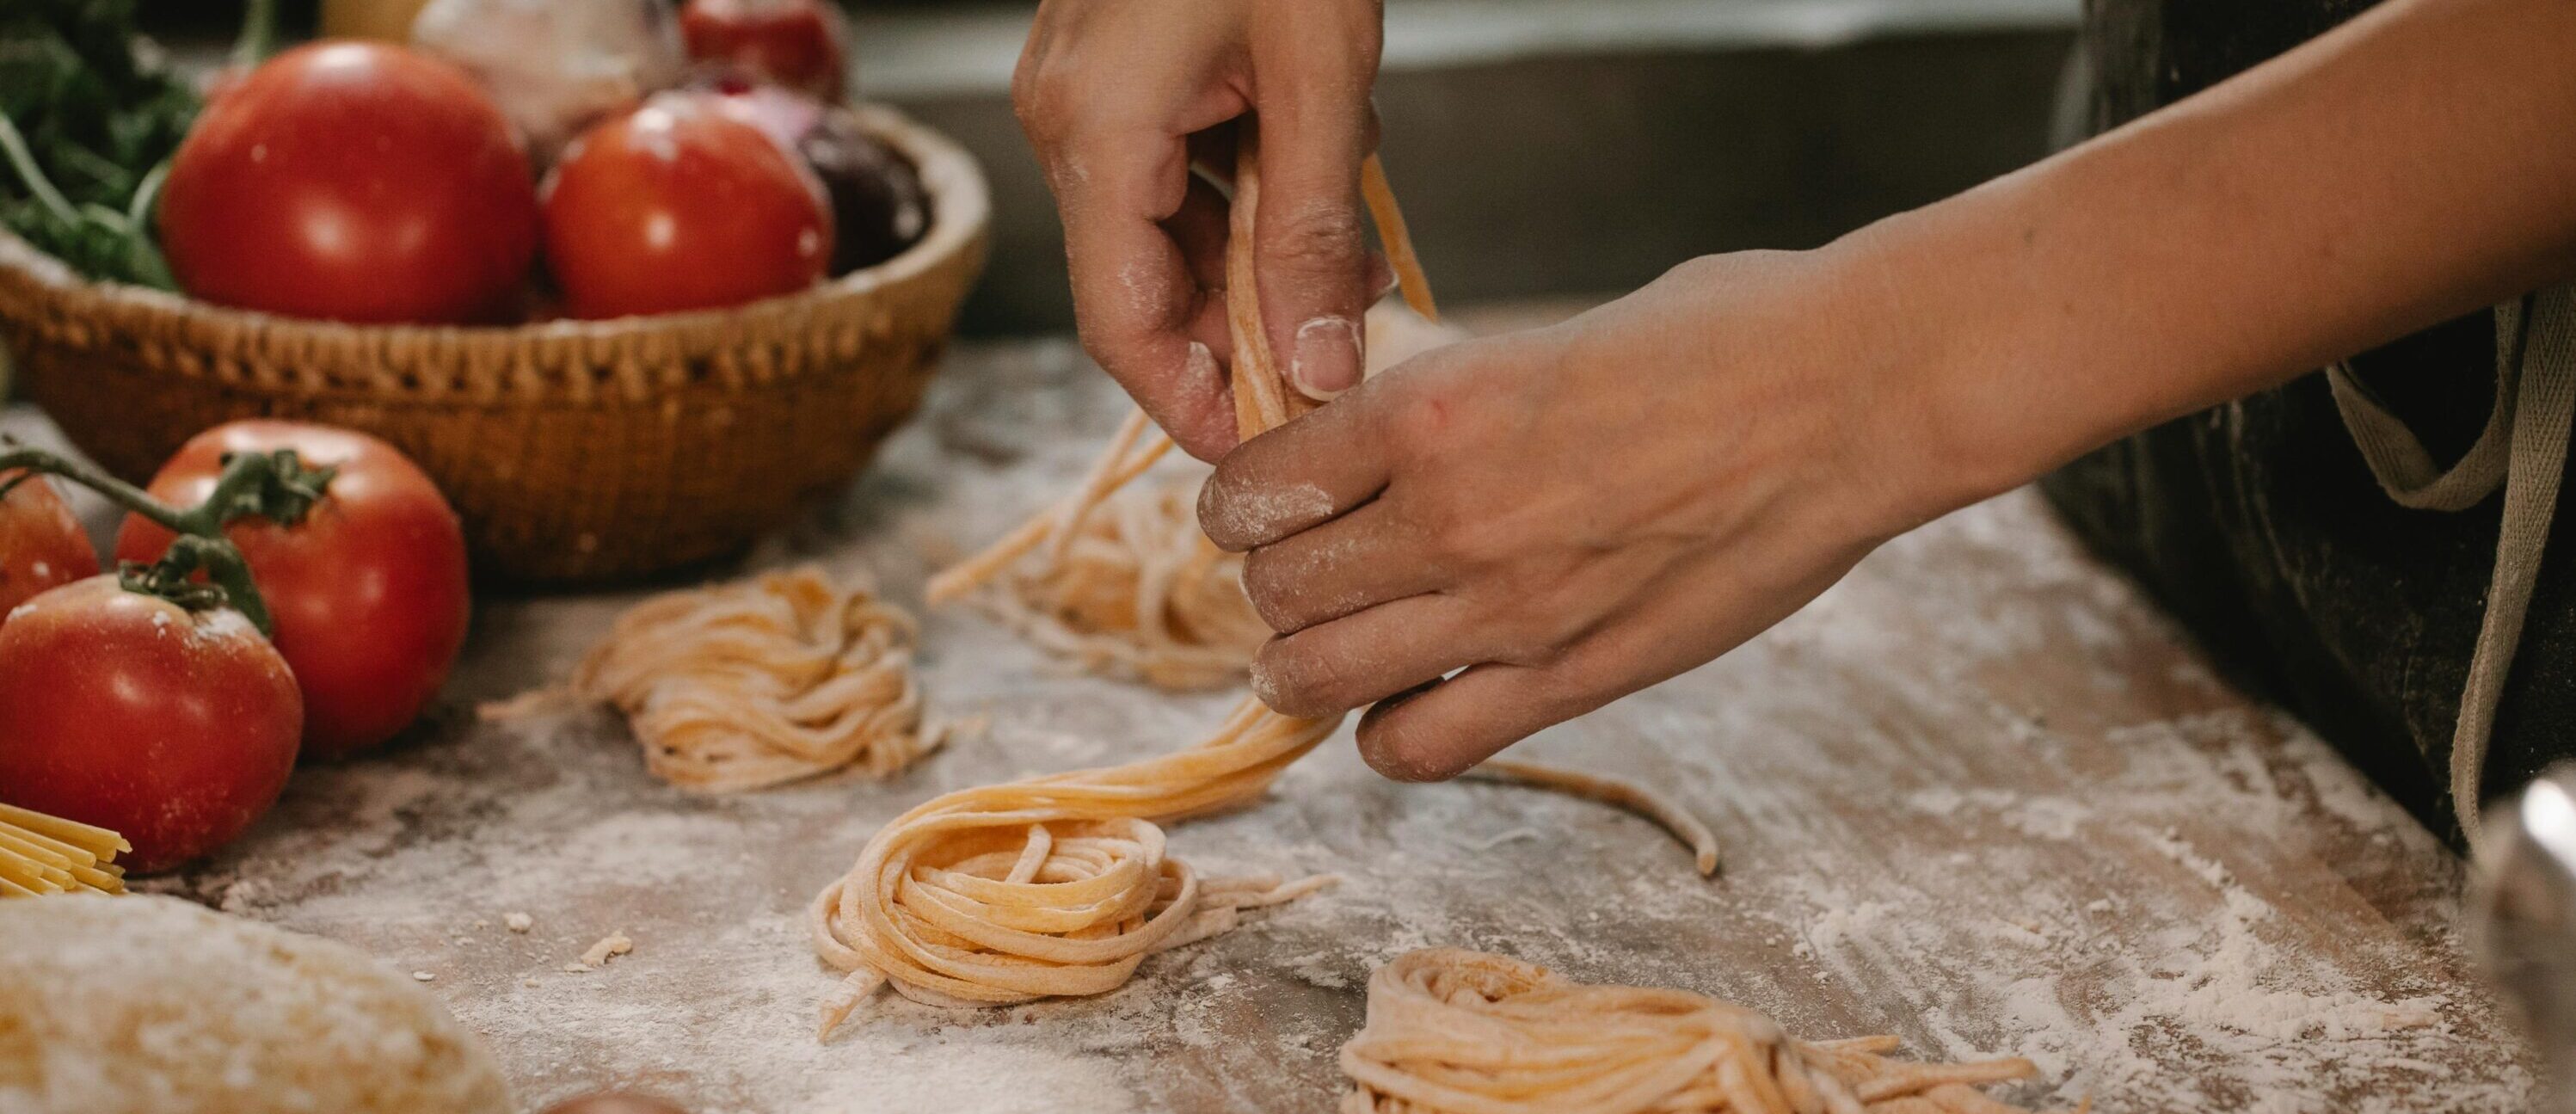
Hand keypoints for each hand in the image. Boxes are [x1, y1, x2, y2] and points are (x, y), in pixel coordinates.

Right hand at [1014, 0, 1384, 458]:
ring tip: (1357, 254)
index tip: (1271, 444)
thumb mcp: (1320, 74)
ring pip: (1170, 225)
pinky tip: (1324, 171)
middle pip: (1146, 282)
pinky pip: (1173, 165)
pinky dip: (1248, 187)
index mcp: (1096, 132)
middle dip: (1251, 324)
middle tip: (1346, 345)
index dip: (1195, 403)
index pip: (1123, 325)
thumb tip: (1320, 368)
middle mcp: (1065, 120)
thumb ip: (1314, 230)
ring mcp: (1081, 92)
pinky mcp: (1113, 69)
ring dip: (1263, 254)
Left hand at [1200, 249, 1965, 780]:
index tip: (1262, 507)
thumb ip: (1447, 406)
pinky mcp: (1574, 679)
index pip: (1254, 486)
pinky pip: (1419, 747)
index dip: (1242, 504)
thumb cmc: (1718, 337)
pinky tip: (1411, 703)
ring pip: (1319, 676)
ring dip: (1305, 667)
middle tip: (1301, 576)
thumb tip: (1375, 448)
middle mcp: (1446, 513)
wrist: (1852, 393)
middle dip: (1273, 585)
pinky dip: (1390, 735)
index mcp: (1427, 406)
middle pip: (1275, 588)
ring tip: (1325, 652)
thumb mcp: (1539, 340)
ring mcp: (1507, 609)